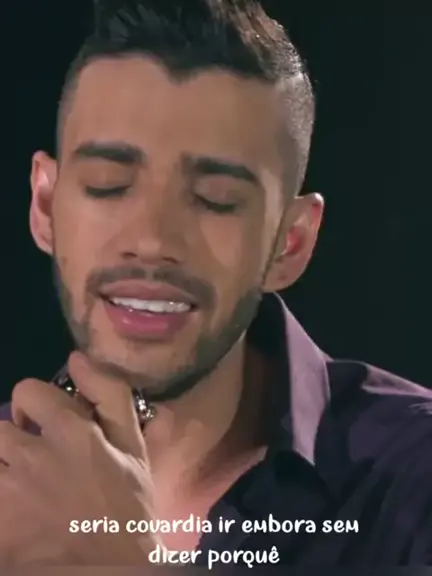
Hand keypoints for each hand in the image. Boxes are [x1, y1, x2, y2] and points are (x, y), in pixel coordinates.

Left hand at [0, 352, 159, 564]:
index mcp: (70, 432)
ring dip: (4, 469)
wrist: (108, 573)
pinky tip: (18, 509)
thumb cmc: (126, 509)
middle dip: (12, 438)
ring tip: (23, 485)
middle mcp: (32, 455)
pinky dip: (1, 498)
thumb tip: (77, 357)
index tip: (44, 423)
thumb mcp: (133, 448)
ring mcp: (9, 492)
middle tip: (30, 460)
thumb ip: (111, 395)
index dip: (35, 404)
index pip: (27, 391)